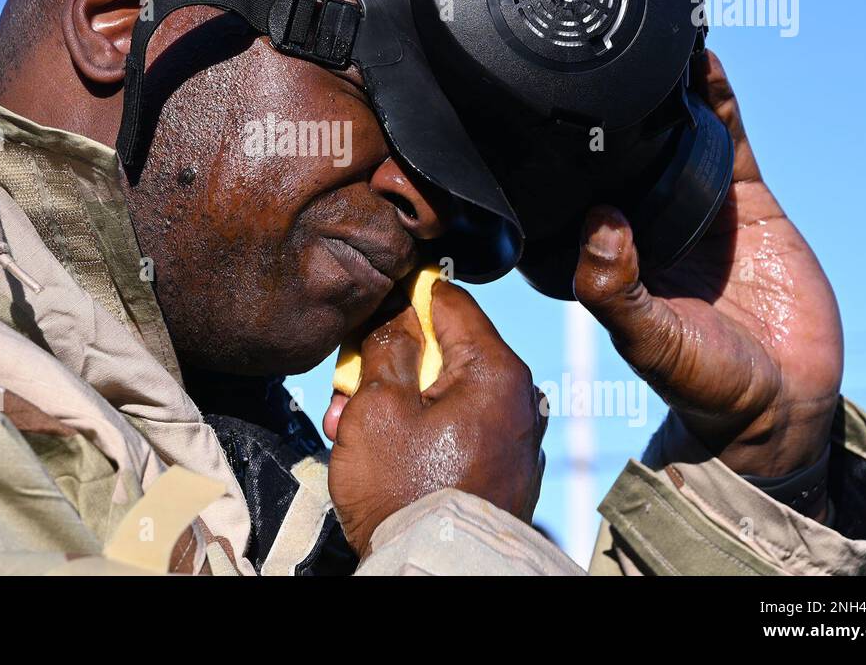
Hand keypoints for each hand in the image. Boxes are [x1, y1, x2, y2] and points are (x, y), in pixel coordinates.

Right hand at [325, 282, 546, 555]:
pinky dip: (421, 431)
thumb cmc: (405, 490)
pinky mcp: (504, 472)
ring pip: (447, 394)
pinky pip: (458, 430)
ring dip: (398, 401)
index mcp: (496, 371)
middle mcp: (519, 399)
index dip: (405, 296)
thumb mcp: (379, 406)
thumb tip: (396, 310)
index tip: (372, 306)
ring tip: (350, 427)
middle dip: (391, 363)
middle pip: (447, 351)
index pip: (450, 300)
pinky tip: (383, 453)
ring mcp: (515, 439)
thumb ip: (388, 345)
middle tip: (347, 388)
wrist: (435, 569)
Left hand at [574, 50, 842, 491]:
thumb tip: (598, 220)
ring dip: (650, 88)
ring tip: (633, 33)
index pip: (557, 195)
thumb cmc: (704, 383)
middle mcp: (635, 224)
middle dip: (592, 108)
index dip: (540, 156)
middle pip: (606, 153)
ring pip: (662, 133)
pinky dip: (712, 97)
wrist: (784, 400)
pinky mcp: (742, 198)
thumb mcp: (649, 342)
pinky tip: (698, 57)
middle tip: (572, 49)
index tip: (517, 109)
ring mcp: (688, 206)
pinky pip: (723, 137)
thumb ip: (616, 291)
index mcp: (597, 256)